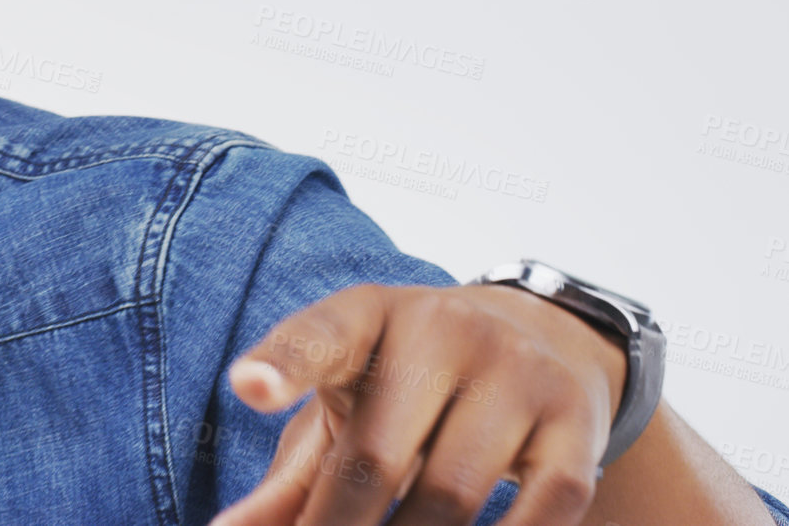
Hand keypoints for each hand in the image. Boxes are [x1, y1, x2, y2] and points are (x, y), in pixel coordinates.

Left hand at [210, 282, 628, 525]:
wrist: (543, 337)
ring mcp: (516, 372)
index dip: (284, 365)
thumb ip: (290, 476)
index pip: (320, 336)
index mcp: (367, 316)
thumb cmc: (409, 384)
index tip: (247, 388)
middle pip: (377, 454)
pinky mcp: (575, 423)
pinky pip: (543, 510)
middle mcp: (442, 330)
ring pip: (451, 495)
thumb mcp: (346, 402)